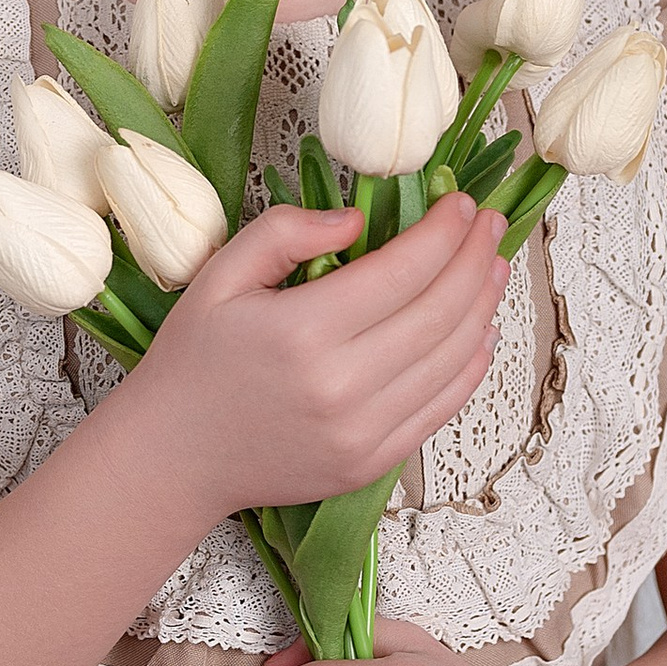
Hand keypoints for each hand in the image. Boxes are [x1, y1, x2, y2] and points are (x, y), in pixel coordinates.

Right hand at [126, 195, 508, 520]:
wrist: (175, 456)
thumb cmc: (194, 363)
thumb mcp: (221, 277)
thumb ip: (285, 232)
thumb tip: (358, 219)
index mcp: (304, 331)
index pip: (405, 269)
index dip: (445, 230)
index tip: (461, 202)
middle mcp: (342, 386)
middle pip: (441, 310)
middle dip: (475, 258)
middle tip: (489, 225)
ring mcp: (362, 432)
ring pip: (453, 359)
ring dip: (484, 306)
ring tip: (492, 268)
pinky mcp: (371, 463)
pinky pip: (442, 407)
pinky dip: (473, 365)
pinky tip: (481, 331)